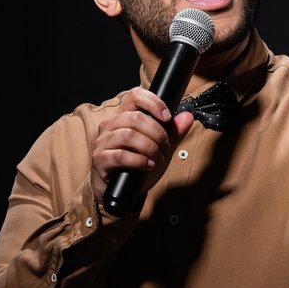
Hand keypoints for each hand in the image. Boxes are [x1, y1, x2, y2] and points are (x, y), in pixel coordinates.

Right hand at [91, 87, 194, 202]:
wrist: (122, 191)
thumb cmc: (138, 166)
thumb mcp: (159, 148)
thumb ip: (173, 133)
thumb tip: (187, 117)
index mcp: (123, 116)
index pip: (134, 96)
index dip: (153, 102)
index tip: (167, 117)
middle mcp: (110, 125)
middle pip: (135, 118)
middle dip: (157, 133)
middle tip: (166, 147)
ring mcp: (103, 142)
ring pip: (128, 135)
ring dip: (149, 148)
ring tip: (157, 158)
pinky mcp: (100, 159)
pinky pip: (121, 155)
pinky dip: (139, 161)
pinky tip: (148, 166)